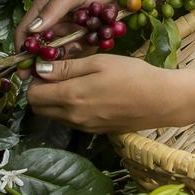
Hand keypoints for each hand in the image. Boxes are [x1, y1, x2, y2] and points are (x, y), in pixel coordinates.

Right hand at [15, 0, 137, 48]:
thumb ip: (53, 9)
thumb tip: (32, 29)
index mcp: (44, 5)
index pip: (26, 30)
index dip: (22, 50)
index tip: (24, 70)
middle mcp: (55, 18)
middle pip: (44, 45)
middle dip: (52, 54)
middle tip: (63, 59)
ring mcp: (70, 26)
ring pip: (63, 48)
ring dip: (73, 48)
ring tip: (87, 38)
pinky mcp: (85, 33)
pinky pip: (81, 47)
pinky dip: (87, 46)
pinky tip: (97, 37)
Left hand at [25, 55, 181, 132]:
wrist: (162, 100)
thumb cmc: (132, 75)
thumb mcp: (99, 62)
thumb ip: (67, 67)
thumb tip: (39, 69)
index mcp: (71, 97)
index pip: (32, 95)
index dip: (34, 79)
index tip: (45, 66)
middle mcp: (73, 117)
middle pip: (39, 109)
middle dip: (40, 91)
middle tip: (57, 73)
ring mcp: (85, 127)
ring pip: (54, 116)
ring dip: (55, 100)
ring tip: (75, 81)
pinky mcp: (96, 131)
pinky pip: (71, 121)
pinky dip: (70, 108)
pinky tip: (89, 94)